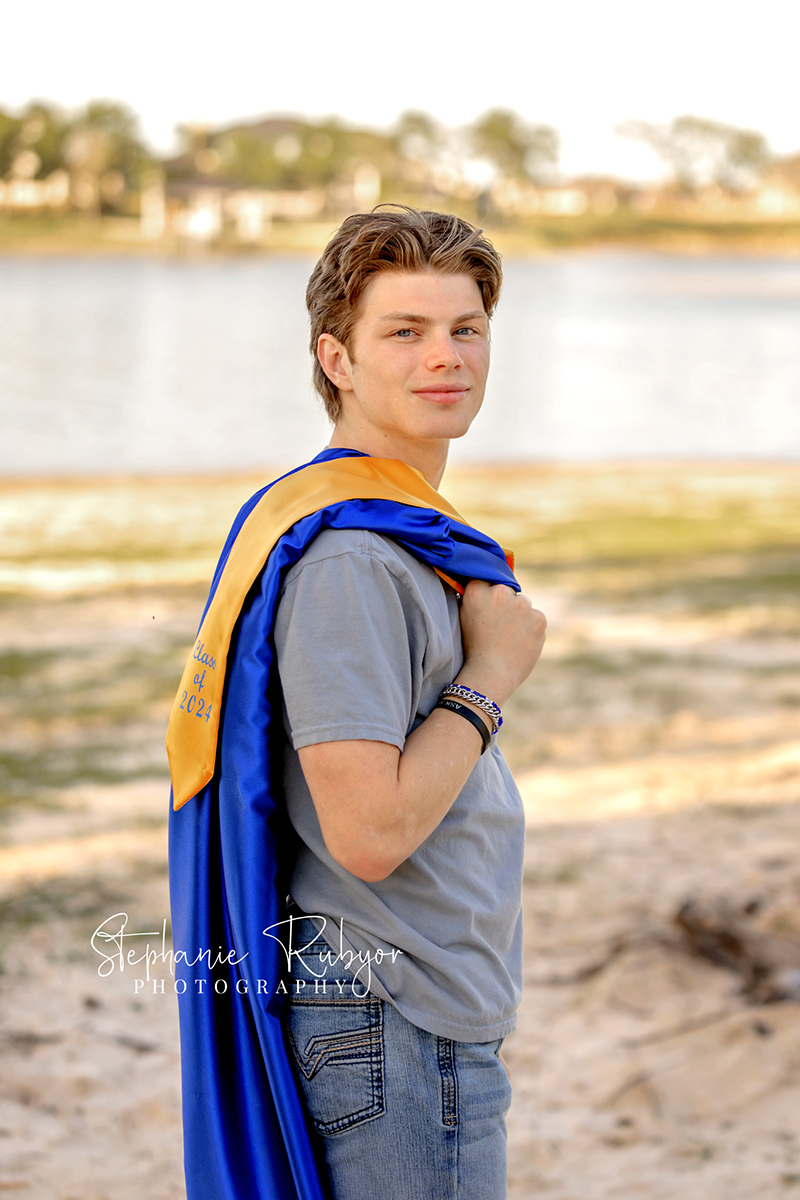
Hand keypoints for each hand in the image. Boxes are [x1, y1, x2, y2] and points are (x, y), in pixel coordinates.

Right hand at [457, 581, 545, 706]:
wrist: (491, 674)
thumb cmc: (473, 649)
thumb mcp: (464, 617)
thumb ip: (475, 598)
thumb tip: (485, 586)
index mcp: (477, 591)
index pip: (486, 578)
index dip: (487, 591)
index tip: (487, 604)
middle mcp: (500, 592)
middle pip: (507, 590)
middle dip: (505, 602)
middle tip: (498, 625)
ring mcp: (522, 604)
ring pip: (523, 604)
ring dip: (519, 614)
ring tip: (509, 637)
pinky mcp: (539, 618)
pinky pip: (536, 617)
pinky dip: (531, 628)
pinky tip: (520, 642)